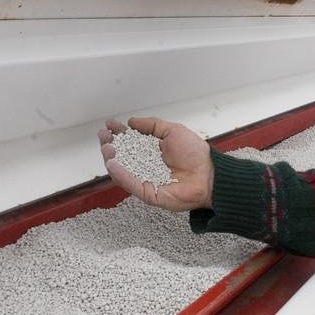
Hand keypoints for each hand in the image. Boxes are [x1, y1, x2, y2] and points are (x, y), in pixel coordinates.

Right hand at [98, 117, 213, 210]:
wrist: (209, 173)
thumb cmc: (196, 154)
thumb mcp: (172, 131)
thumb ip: (152, 125)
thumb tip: (132, 122)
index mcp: (152, 151)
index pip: (130, 141)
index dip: (119, 133)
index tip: (110, 125)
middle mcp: (146, 166)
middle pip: (122, 156)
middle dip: (110, 145)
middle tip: (104, 137)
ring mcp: (146, 179)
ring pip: (122, 171)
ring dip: (111, 159)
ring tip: (107, 148)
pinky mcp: (148, 193)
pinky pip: (131, 184)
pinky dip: (120, 174)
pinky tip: (113, 164)